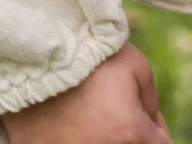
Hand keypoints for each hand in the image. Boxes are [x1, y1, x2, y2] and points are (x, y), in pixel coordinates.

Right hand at [3, 44, 167, 143]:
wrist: (37, 55)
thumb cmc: (90, 57)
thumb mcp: (137, 67)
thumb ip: (151, 101)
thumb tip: (149, 121)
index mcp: (130, 135)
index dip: (154, 125)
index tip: (141, 108)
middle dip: (126, 130)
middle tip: (113, 107)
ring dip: (99, 135)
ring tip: (87, 110)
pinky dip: (71, 137)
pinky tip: (65, 118)